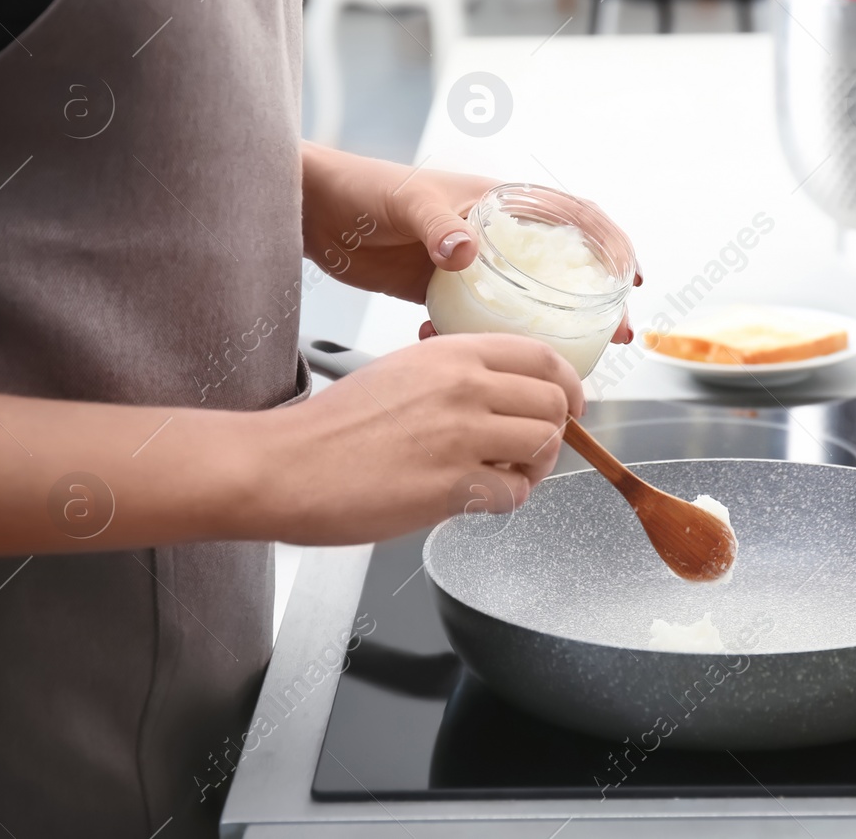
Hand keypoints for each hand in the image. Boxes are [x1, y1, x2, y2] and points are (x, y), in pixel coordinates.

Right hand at [255, 334, 585, 545]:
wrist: (286, 465)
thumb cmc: (333, 426)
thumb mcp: (401, 371)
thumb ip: (455, 375)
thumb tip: (503, 393)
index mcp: (452, 353)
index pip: (543, 356)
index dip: (567, 384)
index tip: (569, 404)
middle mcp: (464, 387)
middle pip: (553, 403)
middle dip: (554, 432)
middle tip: (532, 451)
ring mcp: (461, 436)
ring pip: (544, 447)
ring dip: (535, 468)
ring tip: (504, 476)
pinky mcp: (452, 486)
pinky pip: (514, 494)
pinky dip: (505, 501)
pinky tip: (477, 498)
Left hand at [300, 142, 636, 342]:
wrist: (312, 211)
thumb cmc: (362, 189)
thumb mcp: (407, 201)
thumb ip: (439, 223)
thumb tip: (466, 251)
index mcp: (500, 203)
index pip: (575, 216)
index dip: (612, 245)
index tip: (631, 279)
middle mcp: (494, 235)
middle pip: (563, 268)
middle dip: (598, 303)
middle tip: (619, 337)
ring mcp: (472, 266)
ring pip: (526, 302)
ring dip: (547, 334)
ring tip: (564, 366)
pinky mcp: (443, 292)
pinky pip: (479, 322)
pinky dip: (485, 342)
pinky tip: (474, 358)